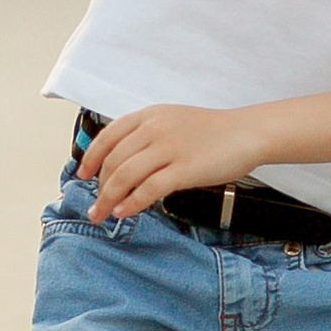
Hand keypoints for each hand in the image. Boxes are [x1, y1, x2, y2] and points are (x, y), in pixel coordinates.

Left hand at [80, 103, 266, 222]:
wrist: (247, 132)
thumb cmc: (212, 131)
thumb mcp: (172, 121)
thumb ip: (147, 136)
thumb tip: (122, 163)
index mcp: (149, 116)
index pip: (108, 136)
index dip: (91, 158)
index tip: (83, 175)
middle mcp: (155, 129)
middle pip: (113, 160)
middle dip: (98, 186)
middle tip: (95, 205)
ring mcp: (169, 148)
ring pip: (125, 175)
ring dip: (108, 198)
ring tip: (103, 214)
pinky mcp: (185, 169)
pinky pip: (149, 189)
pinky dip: (132, 202)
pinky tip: (124, 212)